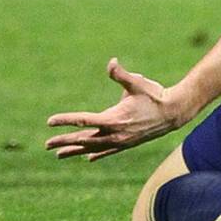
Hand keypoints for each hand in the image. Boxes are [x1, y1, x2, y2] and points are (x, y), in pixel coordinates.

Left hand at [45, 59, 183, 160]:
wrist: (174, 113)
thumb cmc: (154, 95)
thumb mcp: (137, 82)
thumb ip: (121, 74)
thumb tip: (111, 62)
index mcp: (113, 119)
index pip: (83, 121)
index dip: (65, 121)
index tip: (50, 122)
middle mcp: (114, 134)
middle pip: (83, 139)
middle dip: (64, 141)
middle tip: (46, 144)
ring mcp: (120, 142)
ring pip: (92, 148)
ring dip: (74, 151)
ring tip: (58, 155)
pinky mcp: (126, 144)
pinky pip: (106, 151)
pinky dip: (95, 154)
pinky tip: (87, 158)